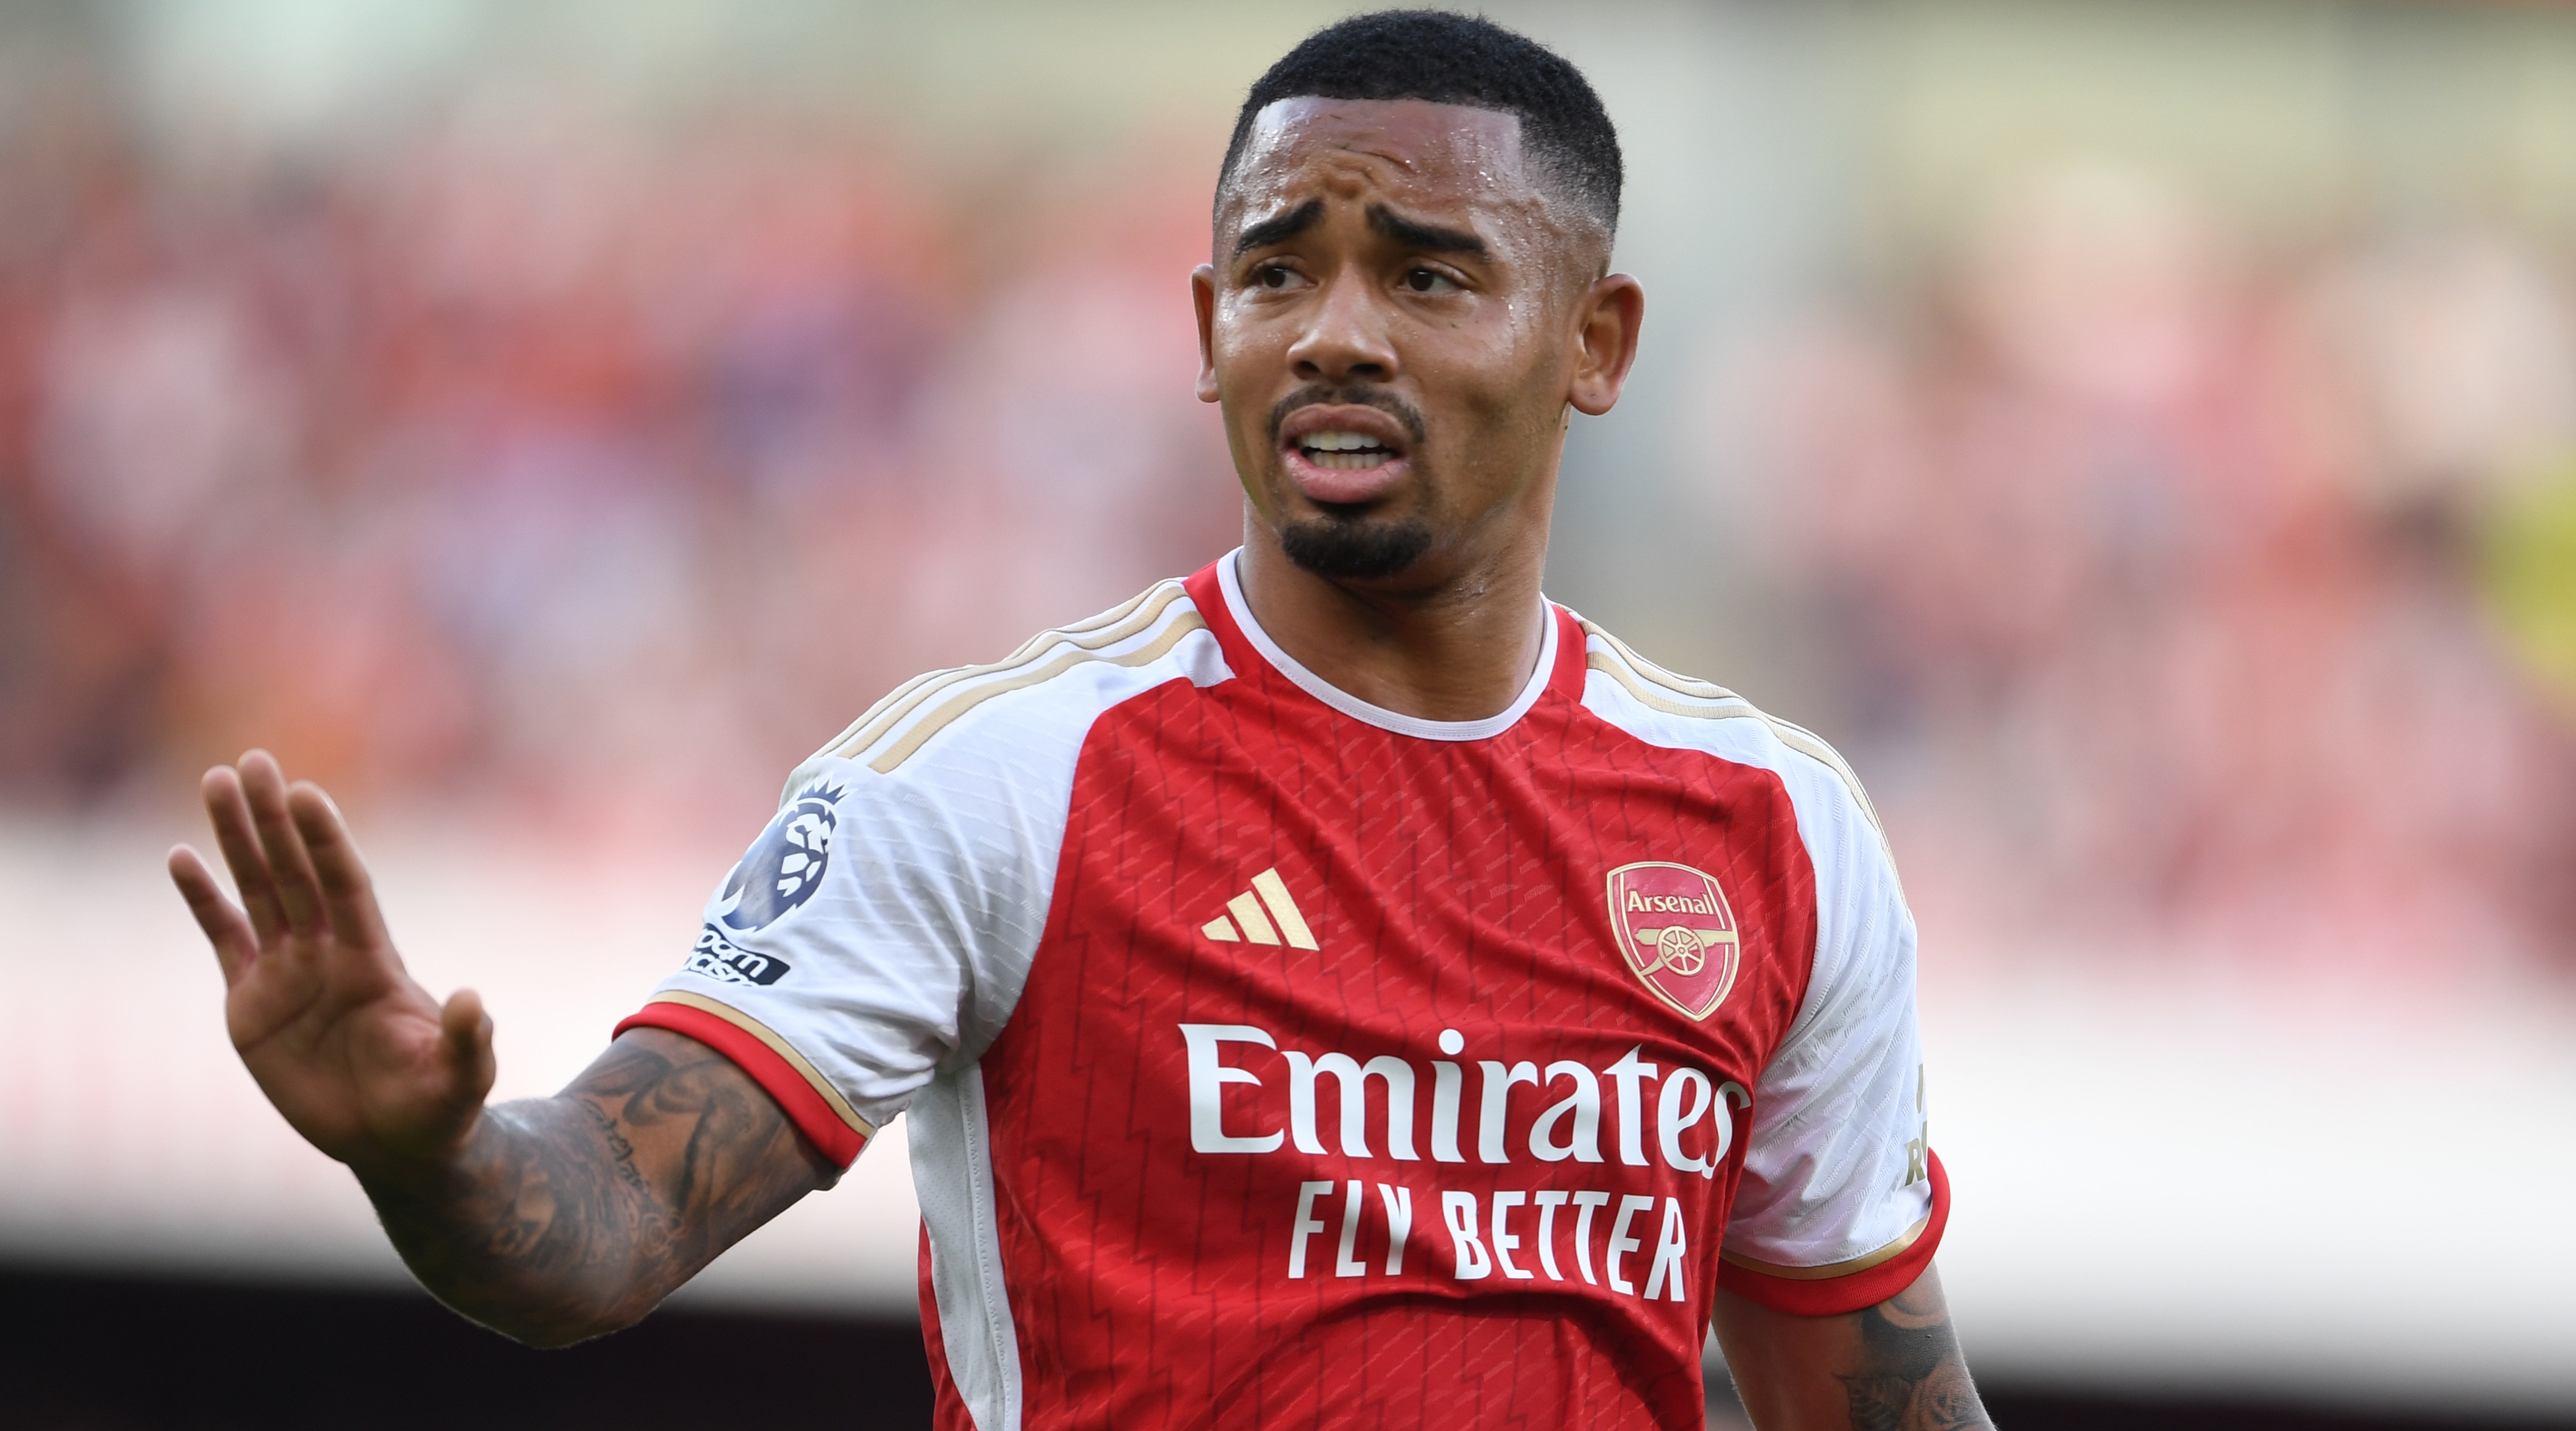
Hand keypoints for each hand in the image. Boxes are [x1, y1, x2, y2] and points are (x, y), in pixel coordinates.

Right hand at [170, 750, 494, 1172]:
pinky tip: (181, 857)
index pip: (346, 887)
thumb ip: (466, 1041)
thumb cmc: (437, 1106)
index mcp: (374, 962)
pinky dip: (202, 900)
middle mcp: (328, 954)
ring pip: (258, 891)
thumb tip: (472, 1001)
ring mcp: (288, 973)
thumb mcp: (460, 1077)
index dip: (326, 843)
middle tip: (252, 760)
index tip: (309, 794)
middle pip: (295, 873)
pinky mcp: (252, 1003)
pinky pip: (224, 939)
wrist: (396, 1141)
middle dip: (273, 820)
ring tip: (217, 781)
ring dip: (237, 838)